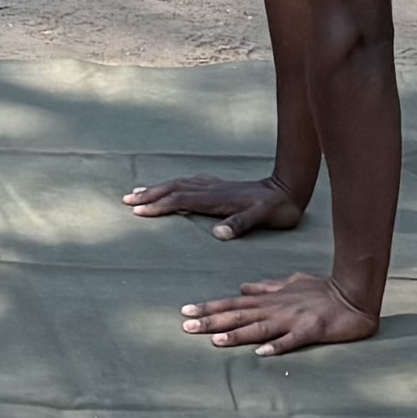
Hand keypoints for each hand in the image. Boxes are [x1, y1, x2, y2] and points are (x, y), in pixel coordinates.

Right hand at [123, 174, 305, 240]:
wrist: (289, 188)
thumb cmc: (276, 208)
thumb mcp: (262, 218)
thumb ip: (240, 224)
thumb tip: (218, 234)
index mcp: (216, 199)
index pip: (180, 201)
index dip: (159, 206)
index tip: (138, 210)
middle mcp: (211, 189)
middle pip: (173, 189)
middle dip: (149, 195)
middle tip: (127, 200)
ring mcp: (215, 186)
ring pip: (179, 184)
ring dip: (157, 188)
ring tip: (138, 191)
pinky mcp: (220, 186)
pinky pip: (189, 183)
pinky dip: (174, 185)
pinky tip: (171, 187)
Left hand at [180, 273, 381, 356]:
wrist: (354, 294)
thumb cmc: (323, 290)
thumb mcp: (291, 282)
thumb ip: (266, 287)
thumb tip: (243, 287)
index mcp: (271, 299)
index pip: (234, 303)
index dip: (209, 307)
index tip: (185, 310)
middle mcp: (276, 308)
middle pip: (238, 315)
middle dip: (212, 321)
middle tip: (186, 326)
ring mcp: (293, 319)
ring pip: (259, 328)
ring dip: (237, 334)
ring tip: (215, 341)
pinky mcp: (311, 331)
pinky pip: (292, 341)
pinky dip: (277, 346)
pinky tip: (261, 354)